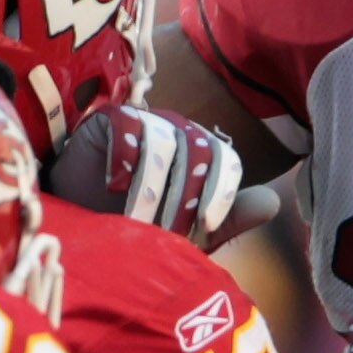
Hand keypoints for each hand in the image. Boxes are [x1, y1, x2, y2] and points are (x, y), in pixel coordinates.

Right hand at [46, 103, 244, 246]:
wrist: (78, 224)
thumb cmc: (135, 228)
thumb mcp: (186, 234)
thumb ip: (228, 219)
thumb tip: (274, 203)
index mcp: (203, 155)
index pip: (228, 160)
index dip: (221, 194)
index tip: (205, 229)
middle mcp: (179, 132)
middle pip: (200, 151)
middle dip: (184, 198)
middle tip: (165, 234)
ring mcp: (146, 121)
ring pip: (166, 142)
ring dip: (153, 188)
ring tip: (137, 222)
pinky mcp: (110, 118)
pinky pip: (129, 125)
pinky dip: (125, 159)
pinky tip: (114, 187)